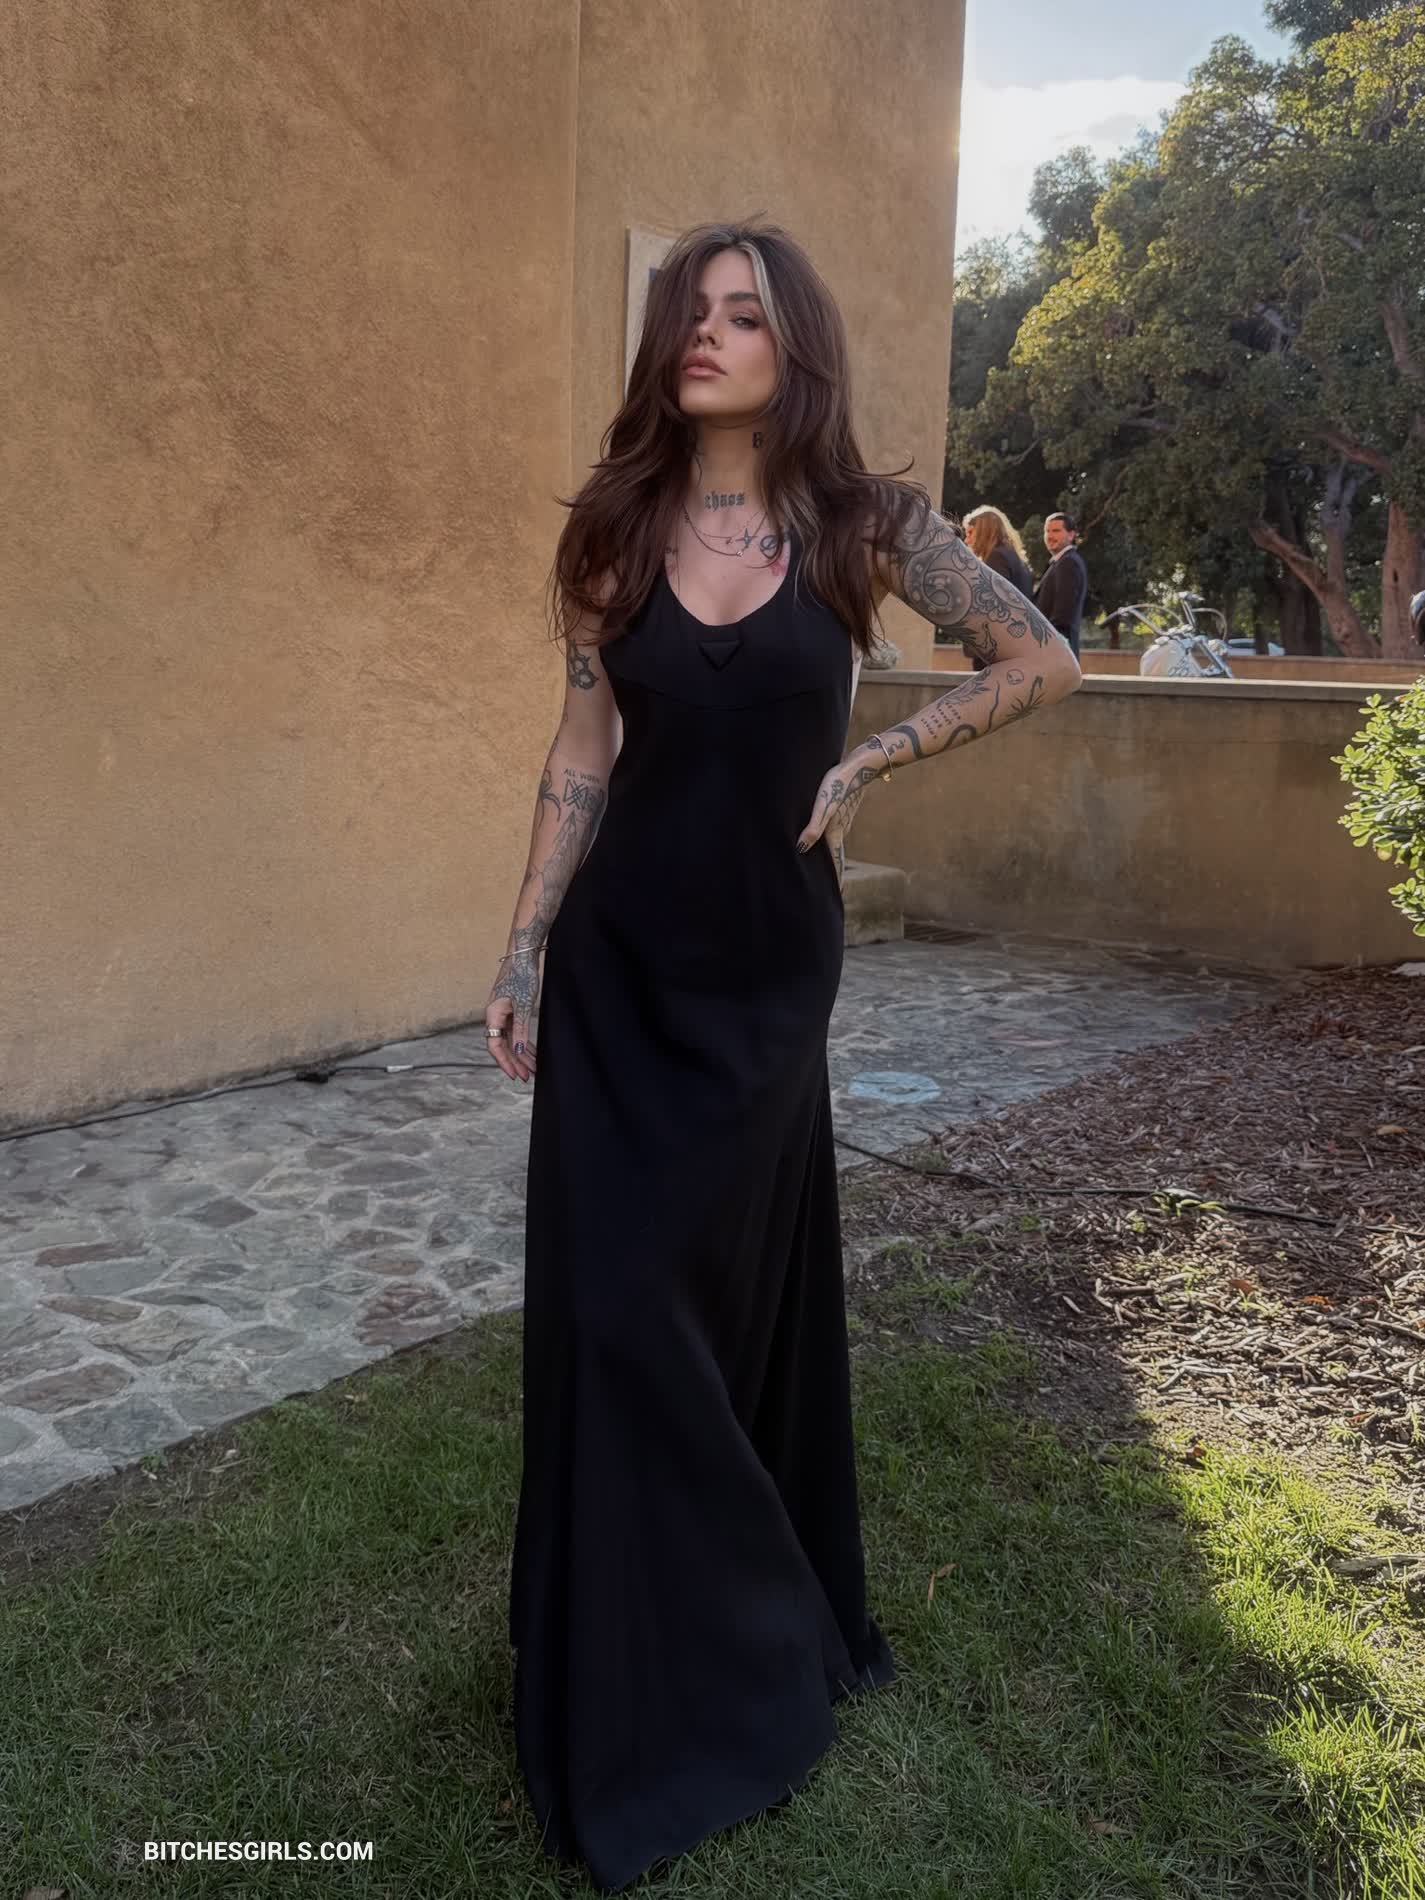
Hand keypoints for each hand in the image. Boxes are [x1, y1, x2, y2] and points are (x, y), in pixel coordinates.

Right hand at [484, 948, 540, 1082]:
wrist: (523, 954)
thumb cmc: (521, 975)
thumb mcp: (524, 1005)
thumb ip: (520, 1028)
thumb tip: (518, 1049)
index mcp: (493, 1014)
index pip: (495, 1045)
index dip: (505, 1062)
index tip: (515, 1075)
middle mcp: (495, 1015)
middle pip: (503, 1044)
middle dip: (515, 1062)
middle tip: (527, 1076)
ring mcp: (503, 1012)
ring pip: (510, 1039)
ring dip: (521, 1054)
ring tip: (533, 1067)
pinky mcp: (511, 1008)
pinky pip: (515, 1030)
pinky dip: (524, 1041)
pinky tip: (532, 1051)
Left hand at [796, 752, 880, 890]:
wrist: (859, 767)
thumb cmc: (837, 784)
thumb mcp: (823, 806)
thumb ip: (813, 828)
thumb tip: (801, 849)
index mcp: (835, 833)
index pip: (836, 863)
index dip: (836, 880)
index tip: (839, 896)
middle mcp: (840, 831)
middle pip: (836, 857)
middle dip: (834, 873)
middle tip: (833, 888)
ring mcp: (843, 822)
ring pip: (835, 845)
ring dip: (832, 858)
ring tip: (826, 868)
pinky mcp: (842, 812)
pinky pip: (835, 833)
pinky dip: (830, 843)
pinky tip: (824, 840)